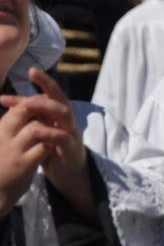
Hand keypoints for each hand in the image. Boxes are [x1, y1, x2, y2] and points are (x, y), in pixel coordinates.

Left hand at [0, 68, 92, 217]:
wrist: (70, 172)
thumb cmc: (53, 149)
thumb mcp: (40, 130)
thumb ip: (30, 118)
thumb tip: (8, 102)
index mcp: (60, 114)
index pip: (50, 94)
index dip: (39, 84)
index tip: (25, 74)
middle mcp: (68, 119)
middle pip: (60, 97)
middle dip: (47, 83)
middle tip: (33, 73)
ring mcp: (72, 132)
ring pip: (64, 113)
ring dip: (47, 106)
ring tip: (30, 103)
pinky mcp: (72, 147)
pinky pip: (62, 137)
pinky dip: (49, 132)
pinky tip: (36, 130)